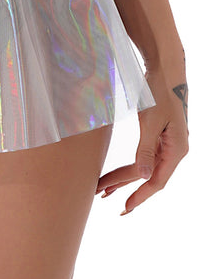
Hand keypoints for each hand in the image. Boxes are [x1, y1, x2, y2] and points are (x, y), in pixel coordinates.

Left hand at [95, 66, 188, 214]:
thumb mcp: (151, 122)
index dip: (140, 196)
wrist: (164, 70)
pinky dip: (129, 166)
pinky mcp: (159, 137)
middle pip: (147, 176)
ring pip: (144, 168)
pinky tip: (118, 173)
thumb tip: (146, 177)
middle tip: (101, 196)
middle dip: (123, 186)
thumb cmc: (158, 93)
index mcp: (177, 149)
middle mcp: (174, 150)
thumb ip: (146, 150)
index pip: (157, 181)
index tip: (125, 208)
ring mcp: (166, 144)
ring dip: (123, 178)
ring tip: (103, 189)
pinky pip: (143, 157)